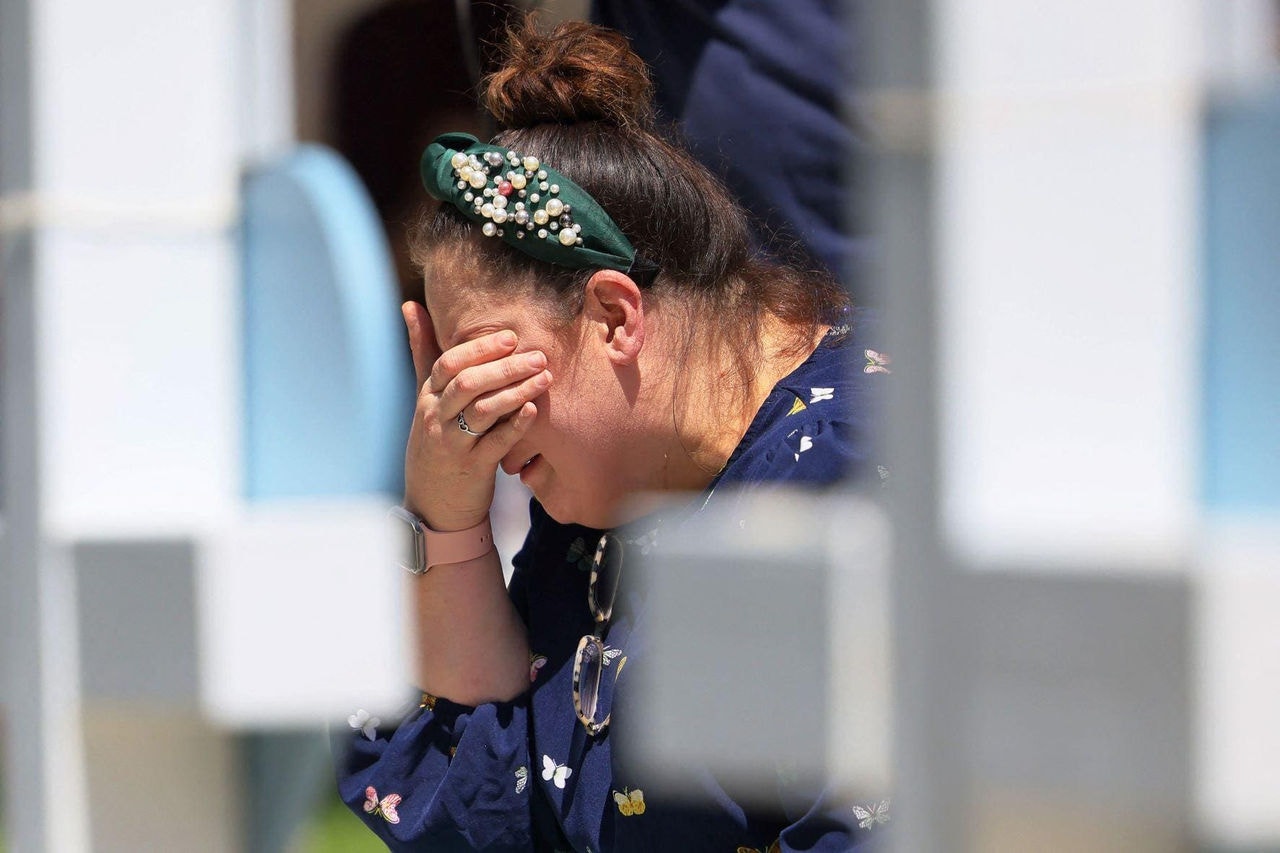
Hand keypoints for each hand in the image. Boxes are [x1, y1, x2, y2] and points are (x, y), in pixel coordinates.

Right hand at [401, 301, 550, 530]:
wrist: (433, 505)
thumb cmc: (435, 442)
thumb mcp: (425, 398)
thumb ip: (423, 352)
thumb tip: (410, 304)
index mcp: (428, 397)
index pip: (448, 364)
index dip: (480, 348)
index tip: (511, 337)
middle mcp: (436, 418)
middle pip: (468, 383)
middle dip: (504, 366)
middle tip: (538, 355)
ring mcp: (453, 444)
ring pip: (483, 411)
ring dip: (516, 391)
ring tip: (545, 377)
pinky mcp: (472, 469)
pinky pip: (495, 444)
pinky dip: (515, 426)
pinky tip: (534, 411)